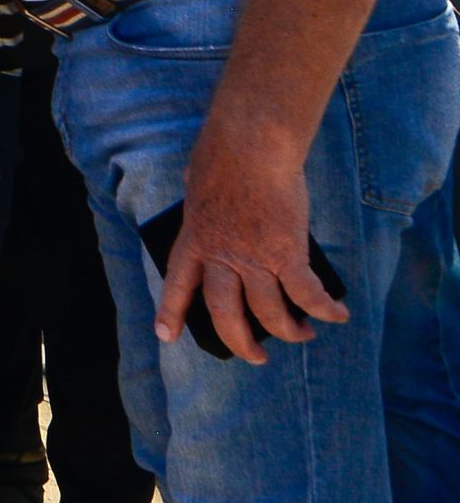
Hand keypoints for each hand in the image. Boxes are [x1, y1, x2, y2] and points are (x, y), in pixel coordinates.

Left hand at [159, 130, 347, 361]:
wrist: (249, 147)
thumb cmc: (223, 158)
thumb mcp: (198, 189)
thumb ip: (205, 213)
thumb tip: (213, 217)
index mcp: (193, 241)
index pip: (177, 285)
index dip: (172, 313)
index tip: (166, 336)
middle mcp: (220, 257)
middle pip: (225, 314)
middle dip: (240, 341)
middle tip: (254, 356)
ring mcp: (254, 258)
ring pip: (269, 312)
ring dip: (288, 330)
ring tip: (301, 335)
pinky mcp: (287, 254)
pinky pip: (307, 294)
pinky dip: (324, 309)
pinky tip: (337, 315)